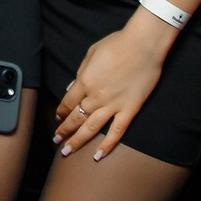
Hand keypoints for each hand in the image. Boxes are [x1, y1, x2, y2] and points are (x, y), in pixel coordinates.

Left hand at [53, 11, 173, 159]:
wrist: (143, 45)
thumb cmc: (117, 44)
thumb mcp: (92, 53)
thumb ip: (81, 72)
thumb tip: (72, 88)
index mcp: (85, 81)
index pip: (68, 101)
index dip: (61, 111)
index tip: (57, 117)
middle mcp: (96, 96)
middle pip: (76, 117)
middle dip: (64, 130)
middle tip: (56, 140)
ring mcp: (113, 105)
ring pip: (91, 128)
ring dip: (78, 141)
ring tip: (67, 151)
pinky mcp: (130, 110)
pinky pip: (117, 131)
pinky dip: (107, 145)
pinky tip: (98, 156)